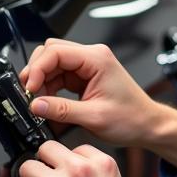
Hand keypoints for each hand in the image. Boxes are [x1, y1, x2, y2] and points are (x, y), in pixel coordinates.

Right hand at [21, 39, 176, 168]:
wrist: (147, 125)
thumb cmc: (131, 118)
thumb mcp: (93, 117)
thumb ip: (61, 110)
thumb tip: (36, 105)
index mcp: (97, 59)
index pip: (56, 52)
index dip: (38, 68)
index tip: (30, 87)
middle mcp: (92, 58)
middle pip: (51, 52)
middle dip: (37, 71)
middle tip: (30, 93)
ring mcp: (88, 66)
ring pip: (53, 63)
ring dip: (42, 80)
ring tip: (40, 101)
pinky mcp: (84, 77)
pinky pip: (59, 75)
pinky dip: (49, 87)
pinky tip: (48, 102)